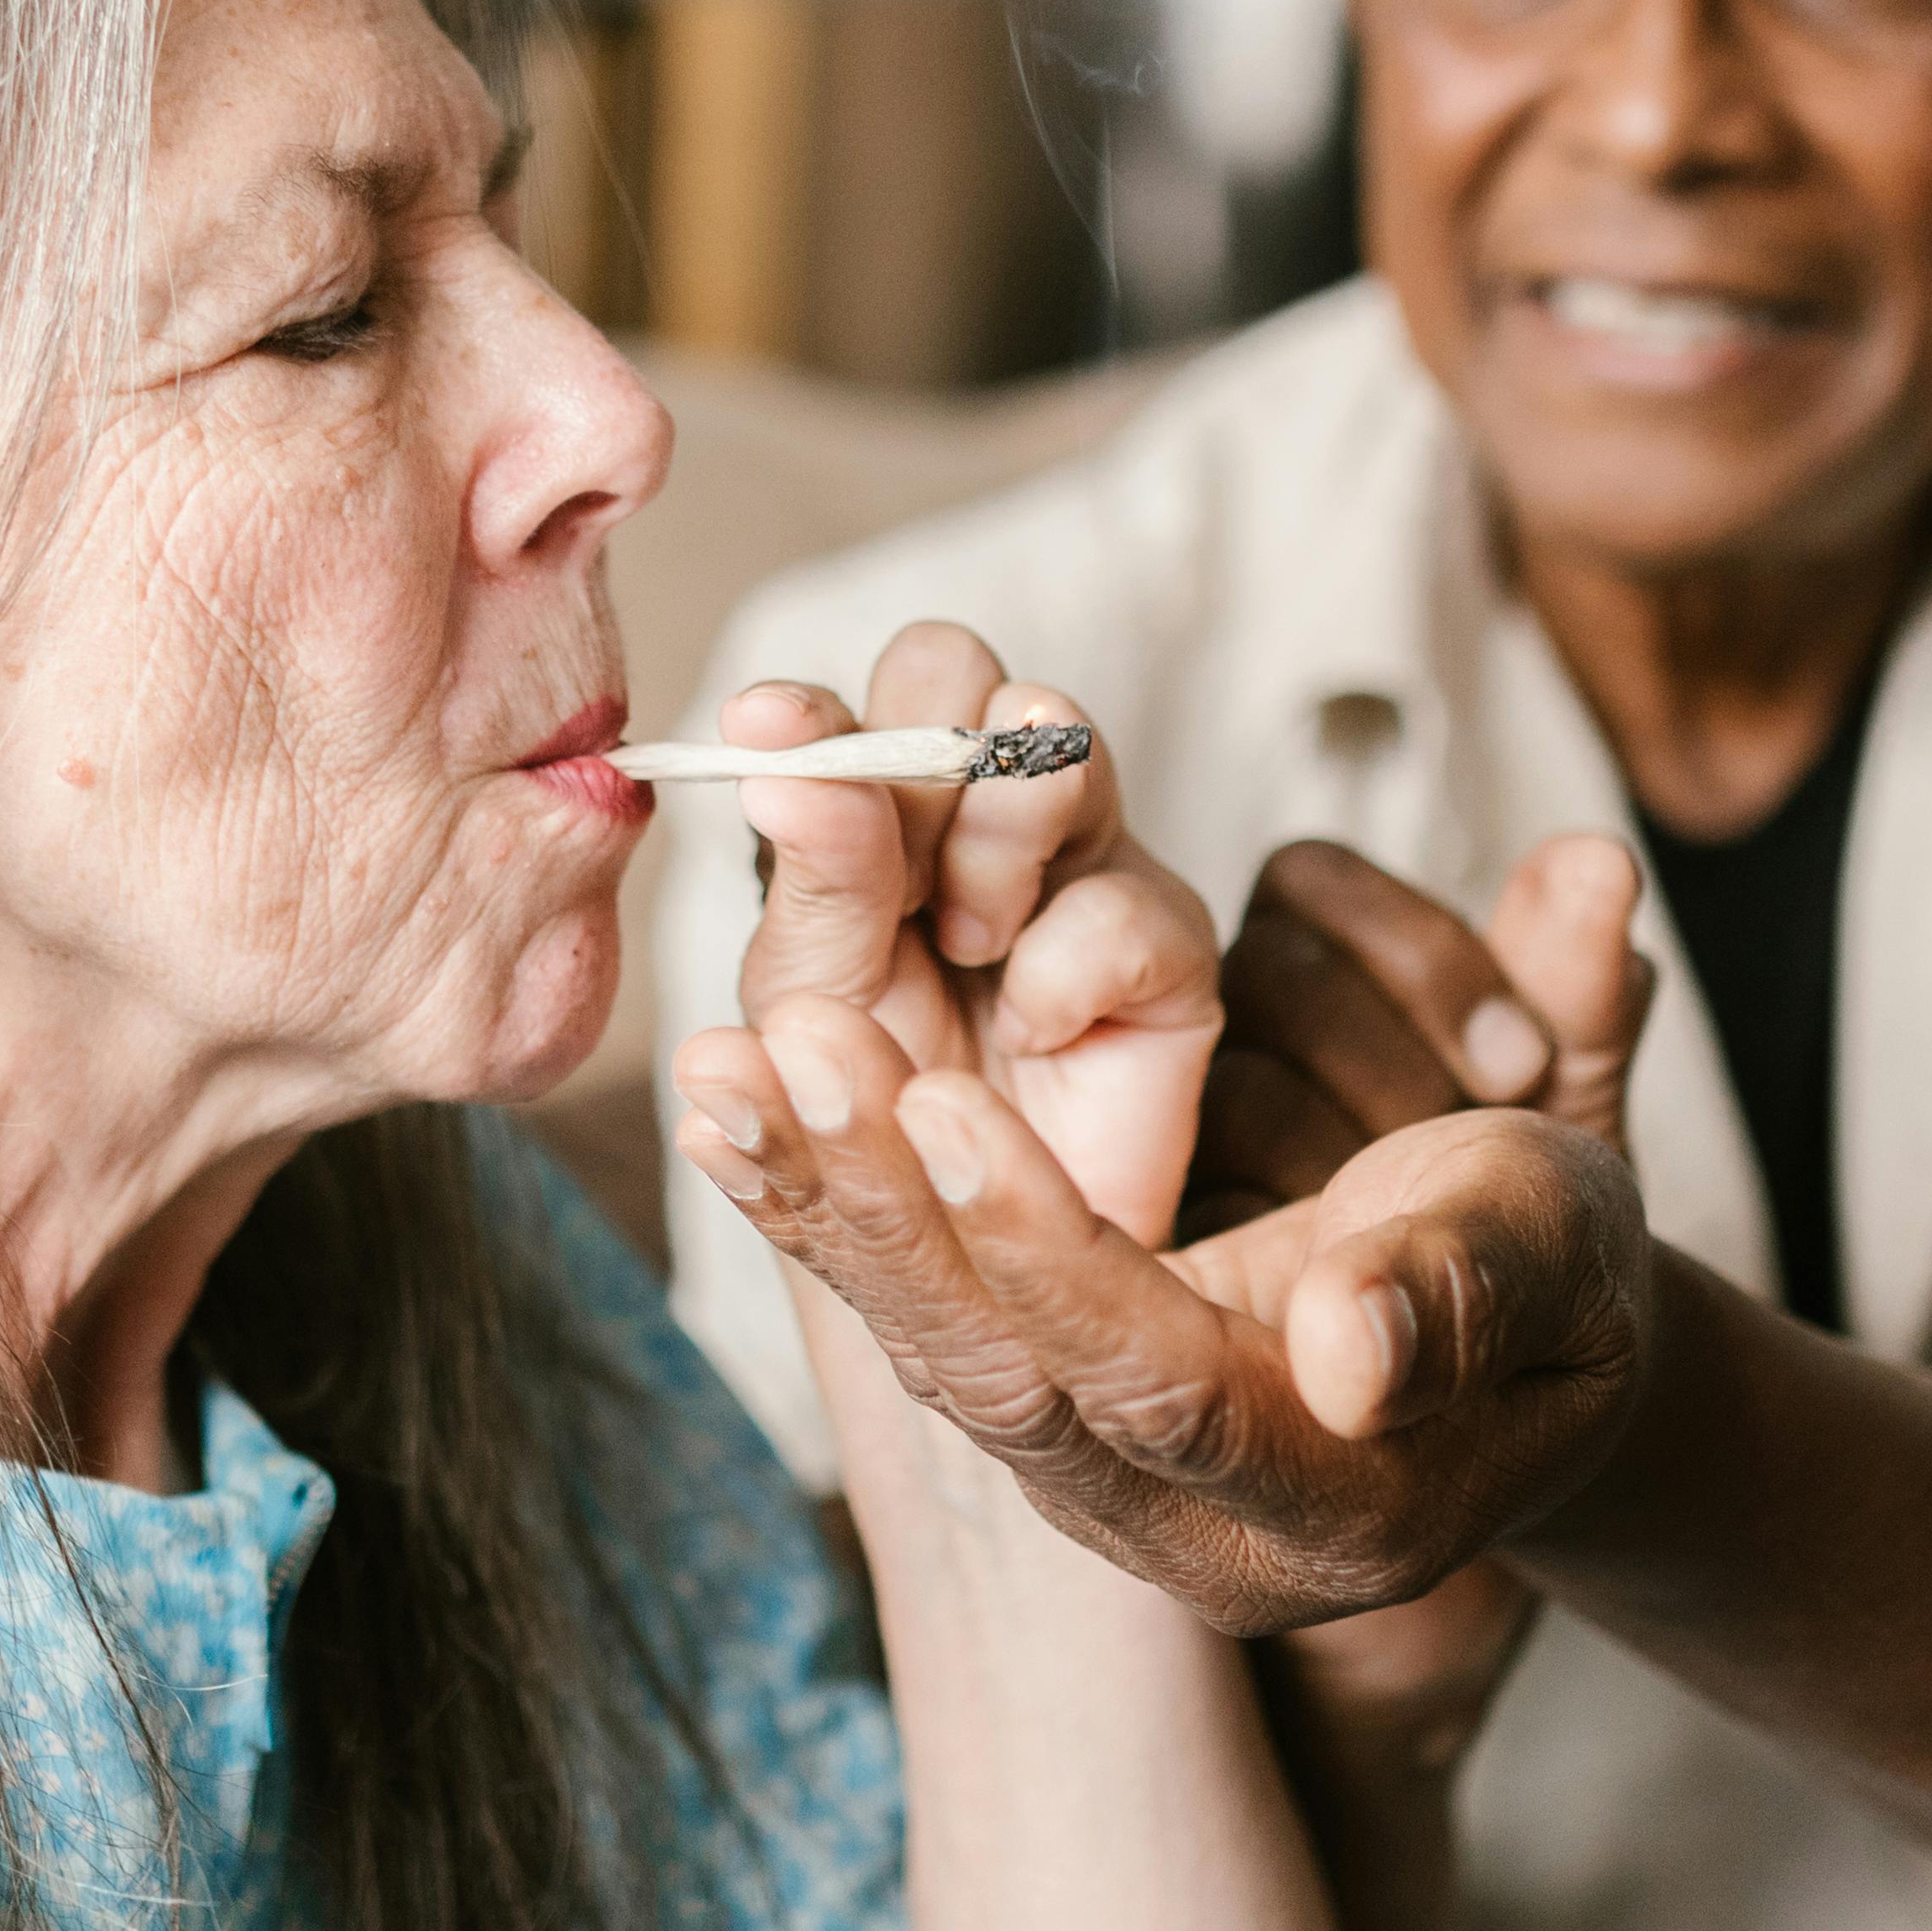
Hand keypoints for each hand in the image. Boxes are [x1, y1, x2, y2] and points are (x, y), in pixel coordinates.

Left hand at [682, 1011, 1659, 1633]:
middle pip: (1010, 1381)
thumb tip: (1353, 1350)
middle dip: (890, 1214)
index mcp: (1332, 1511)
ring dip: (825, 1206)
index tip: (954, 1104)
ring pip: (938, 1353)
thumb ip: (1465, 1289)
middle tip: (789, 1046)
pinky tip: (727, 1107)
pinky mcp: (1042, 1417)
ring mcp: (1102, 1490)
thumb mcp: (1558, 1252)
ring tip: (724, 1066)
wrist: (1518, 1337)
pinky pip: (915, 1317)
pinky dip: (821, 1208)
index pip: (1162, 1386)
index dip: (1056, 1254)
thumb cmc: (1555, 1271)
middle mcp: (1190, 1533)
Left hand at [683, 626, 1215, 1243]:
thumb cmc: (876, 1119)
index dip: (807, 713)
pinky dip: (1059, 977)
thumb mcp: (808, 1003)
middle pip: (952, 670)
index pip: (839, 709)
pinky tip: (1034, 1035)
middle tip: (902, 885)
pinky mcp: (1166, 941)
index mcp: (858, 819)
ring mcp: (1077, 863)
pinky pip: (1125, 901)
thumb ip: (809, 876)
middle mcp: (967, 815)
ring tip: (967, 948)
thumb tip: (770, 747)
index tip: (765, 730)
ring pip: (1052, 739)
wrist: (979, 1260)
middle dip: (918, 758)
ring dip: (991, 844)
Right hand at [1190, 835, 1651, 1234]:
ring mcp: (1177, 1138)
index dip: (1424, 958)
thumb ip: (1580, 988)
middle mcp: (1224, 1032)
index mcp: (1306, 958)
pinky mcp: (1167, 1246)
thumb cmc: (1530, 1212)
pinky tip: (1366, 1279)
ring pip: (1236, 1093)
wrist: (1507, 1363)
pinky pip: (1210, 1221)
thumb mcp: (1574, 1099)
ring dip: (1352, 1155)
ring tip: (1427, 1218)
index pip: (1308, 879)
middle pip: (1265, 972)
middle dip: (1398, 1057)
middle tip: (1488, 1142)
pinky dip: (1305, 1247)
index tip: (1529, 1063)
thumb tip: (1598, 862)